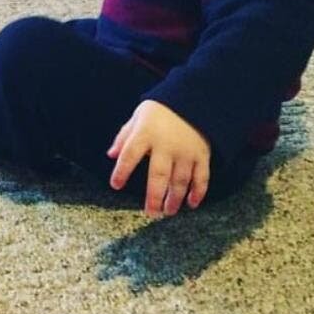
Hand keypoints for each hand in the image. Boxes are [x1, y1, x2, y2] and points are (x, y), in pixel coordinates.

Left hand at [107, 100, 210, 216]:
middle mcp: (166, 145)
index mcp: (146, 134)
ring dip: (174, 199)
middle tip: (150, 213)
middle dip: (154, 196)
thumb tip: (111, 155)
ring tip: (167, 212)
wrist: (192, 99)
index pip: (130, 155)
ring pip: (180, 181)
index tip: (115, 185)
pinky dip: (198, 192)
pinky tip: (192, 204)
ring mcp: (185, 152)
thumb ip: (124, 137)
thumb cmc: (160, 111)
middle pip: (158, 175)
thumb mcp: (138, 117)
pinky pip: (201, 177)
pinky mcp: (202, 155)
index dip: (122, 171)